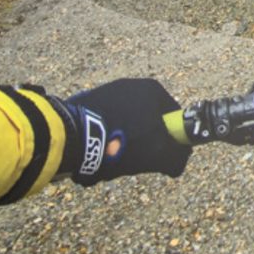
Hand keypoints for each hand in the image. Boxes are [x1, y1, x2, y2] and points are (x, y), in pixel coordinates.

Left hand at [53, 78, 190, 185]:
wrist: (74, 138)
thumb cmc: (122, 141)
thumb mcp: (159, 154)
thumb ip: (177, 156)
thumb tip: (179, 161)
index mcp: (152, 90)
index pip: (172, 116)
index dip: (171, 139)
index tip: (162, 155)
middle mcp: (129, 86)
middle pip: (146, 124)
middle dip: (140, 146)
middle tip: (134, 163)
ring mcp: (105, 94)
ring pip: (122, 129)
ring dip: (118, 149)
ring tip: (109, 167)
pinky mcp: (84, 105)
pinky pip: (101, 129)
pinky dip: (100, 146)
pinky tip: (93, 160)